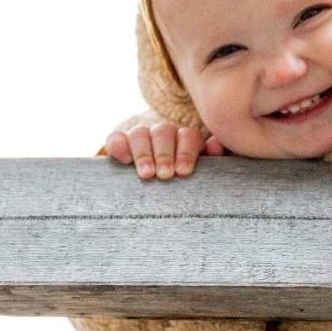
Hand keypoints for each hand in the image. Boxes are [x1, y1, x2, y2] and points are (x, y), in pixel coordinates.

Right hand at [104, 123, 225, 179]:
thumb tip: (215, 147)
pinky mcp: (120, 145)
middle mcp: (164, 135)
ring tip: (146, 174)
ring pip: (140, 133)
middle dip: (164, 154)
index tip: (183, 171)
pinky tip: (124, 160)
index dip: (186, 152)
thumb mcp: (204, 176)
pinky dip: (119, 146)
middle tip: (164, 175)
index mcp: (186, 141)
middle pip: (164, 132)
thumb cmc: (188, 187)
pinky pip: (116, 138)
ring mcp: (141, 138)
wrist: (157, 199)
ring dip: (143, 153)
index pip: (188, 136)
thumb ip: (213, 160)